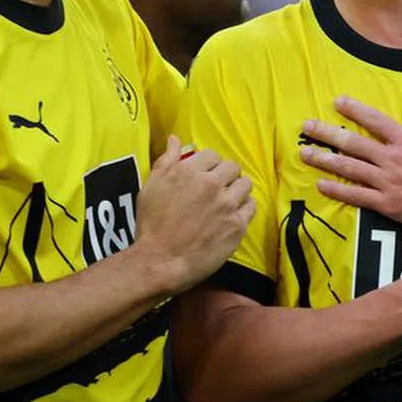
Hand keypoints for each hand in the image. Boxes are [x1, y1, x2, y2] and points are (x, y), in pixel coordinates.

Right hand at [136, 135, 254, 292]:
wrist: (159, 262)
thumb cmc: (151, 225)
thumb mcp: (150, 187)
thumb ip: (166, 160)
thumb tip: (175, 139)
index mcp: (188, 171)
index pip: (212, 155)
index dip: (209, 165)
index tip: (205, 175)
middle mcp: (210, 184)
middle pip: (232, 167)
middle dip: (226, 175)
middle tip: (218, 189)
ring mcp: (226, 205)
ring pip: (245, 184)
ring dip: (237, 189)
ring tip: (228, 200)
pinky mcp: (236, 225)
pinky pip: (251, 206)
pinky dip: (245, 208)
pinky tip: (234, 214)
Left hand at [300, 93, 401, 230]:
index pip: (374, 120)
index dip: (354, 110)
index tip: (337, 102)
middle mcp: (392, 158)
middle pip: (353, 143)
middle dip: (327, 133)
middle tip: (306, 127)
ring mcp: (388, 181)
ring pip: (350, 168)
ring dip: (324, 160)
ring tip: (304, 153)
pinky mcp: (389, 204)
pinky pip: (358, 196)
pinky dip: (338, 190)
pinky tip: (321, 185)